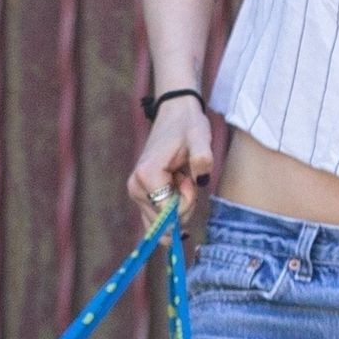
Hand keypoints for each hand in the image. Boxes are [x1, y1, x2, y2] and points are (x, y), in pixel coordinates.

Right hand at [126, 97, 213, 243]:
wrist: (174, 115)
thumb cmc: (188, 126)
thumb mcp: (200, 138)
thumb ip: (202, 157)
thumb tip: (201, 180)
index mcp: (147, 175)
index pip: (170, 213)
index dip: (187, 201)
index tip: (188, 178)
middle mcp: (136, 187)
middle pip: (166, 221)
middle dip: (184, 204)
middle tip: (185, 176)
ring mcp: (135, 194)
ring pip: (163, 223)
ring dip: (179, 206)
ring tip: (180, 179)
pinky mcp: (140, 197)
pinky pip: (158, 220)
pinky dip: (173, 211)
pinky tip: (177, 191)